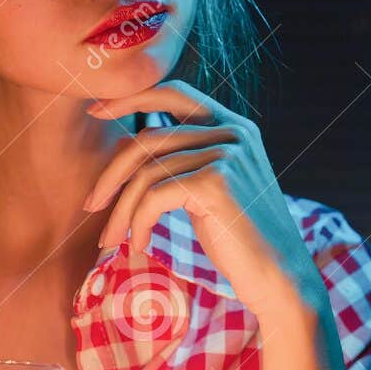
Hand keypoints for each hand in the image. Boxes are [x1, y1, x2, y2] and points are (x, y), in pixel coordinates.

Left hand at [82, 80, 322, 319]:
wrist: (279, 277)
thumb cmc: (241, 238)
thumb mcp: (214, 187)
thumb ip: (187, 159)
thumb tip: (130, 150)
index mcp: (235, 126)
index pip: (174, 92)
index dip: (132, 97)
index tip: (97, 112)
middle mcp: (233, 133)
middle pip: (149, 138)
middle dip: (112, 173)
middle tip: (91, 204)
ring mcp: (226, 155)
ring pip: (146, 172)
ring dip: (121, 210)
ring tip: (111, 240)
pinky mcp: (215, 183)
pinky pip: (153, 197)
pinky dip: (137, 223)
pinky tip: (139, 244)